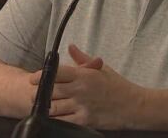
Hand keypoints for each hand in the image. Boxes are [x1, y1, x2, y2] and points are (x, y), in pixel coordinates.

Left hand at [29, 44, 144, 129]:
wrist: (135, 106)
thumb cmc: (118, 86)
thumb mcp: (101, 69)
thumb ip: (82, 58)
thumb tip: (70, 47)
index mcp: (83, 75)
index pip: (56, 73)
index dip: (40, 76)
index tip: (32, 78)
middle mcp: (80, 90)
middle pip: (51, 91)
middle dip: (39, 93)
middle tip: (33, 93)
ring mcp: (82, 106)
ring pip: (54, 107)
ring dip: (46, 107)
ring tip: (41, 106)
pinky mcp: (85, 120)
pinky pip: (64, 121)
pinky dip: (56, 119)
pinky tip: (53, 117)